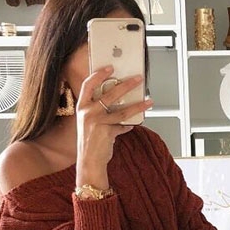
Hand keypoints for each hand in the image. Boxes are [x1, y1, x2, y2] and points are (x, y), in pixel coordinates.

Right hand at [75, 66, 152, 184]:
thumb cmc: (90, 143)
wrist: (89, 162)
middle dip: (126, 85)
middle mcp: (87, 113)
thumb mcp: (90, 123)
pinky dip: (129, 125)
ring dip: (138, 105)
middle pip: (109, 93)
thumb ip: (100, 112)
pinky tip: (134, 124)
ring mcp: (97, 122)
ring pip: (122, 110)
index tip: (110, 68)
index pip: (88, 85)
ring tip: (148, 101)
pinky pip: (123, 126)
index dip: (98, 74)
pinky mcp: (107, 132)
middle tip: (138, 79)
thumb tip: (119, 103)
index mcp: (81, 107)